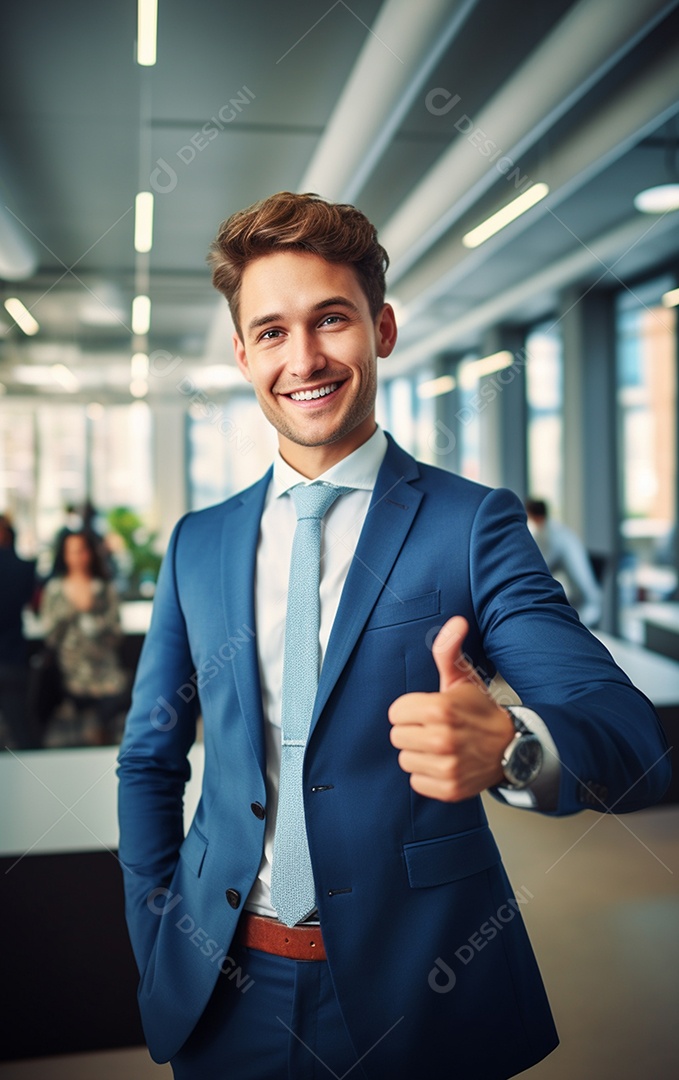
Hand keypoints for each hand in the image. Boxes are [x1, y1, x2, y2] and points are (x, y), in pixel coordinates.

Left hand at [388, 616, 514, 801]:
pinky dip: (427, 776)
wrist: (513, 746)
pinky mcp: (449, 789)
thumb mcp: (464, 678)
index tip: (428, 711)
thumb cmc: (482, 711)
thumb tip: (456, 622)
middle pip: (397, 737)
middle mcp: (442, 739)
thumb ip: (448, 650)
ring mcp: (447, 767)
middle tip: (435, 729)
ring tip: (441, 746)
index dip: (410, 710)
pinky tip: (444, 763)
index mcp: (440, 709)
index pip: (395, 713)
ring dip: (420, 754)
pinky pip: (417, 782)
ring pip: (405, 760)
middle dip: (413, 731)